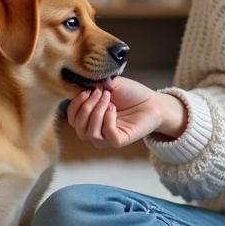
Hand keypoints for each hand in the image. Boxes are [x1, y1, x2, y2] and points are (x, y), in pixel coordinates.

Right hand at [64, 76, 178, 148]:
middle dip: (86, 107)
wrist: (152, 101)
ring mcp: (107, 137)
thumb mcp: (109, 85)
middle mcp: (96, 129)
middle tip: (100, 93)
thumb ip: (94, 85)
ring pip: (89, 134)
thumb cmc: (131, 94)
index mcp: (90, 117)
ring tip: (108, 99)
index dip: (74, 105)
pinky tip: (114, 109)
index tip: (87, 91)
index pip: (72, 118)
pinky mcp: (119, 141)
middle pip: (78, 127)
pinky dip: (108, 119)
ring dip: (96, 113)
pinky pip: (107, 135)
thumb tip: (81, 85)